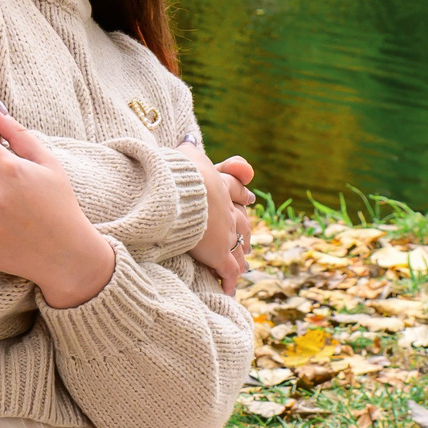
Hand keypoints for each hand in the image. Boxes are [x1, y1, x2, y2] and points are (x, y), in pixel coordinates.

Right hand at [185, 147, 256, 293]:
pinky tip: (229, 290)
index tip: (250, 198)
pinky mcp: (219, 253)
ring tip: (243, 267)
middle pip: (243, 223)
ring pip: (239, 248)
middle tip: (249, 241)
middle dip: (245, 232)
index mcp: (219, 186)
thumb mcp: (184, 155)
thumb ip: (188, 148)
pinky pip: (228, 270)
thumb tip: (190, 137)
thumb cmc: (177, 174)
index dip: (242, 194)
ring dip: (241, 258)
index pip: (237, 189)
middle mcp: (227, 211)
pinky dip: (230, 281)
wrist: (178, 196)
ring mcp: (225, 234)